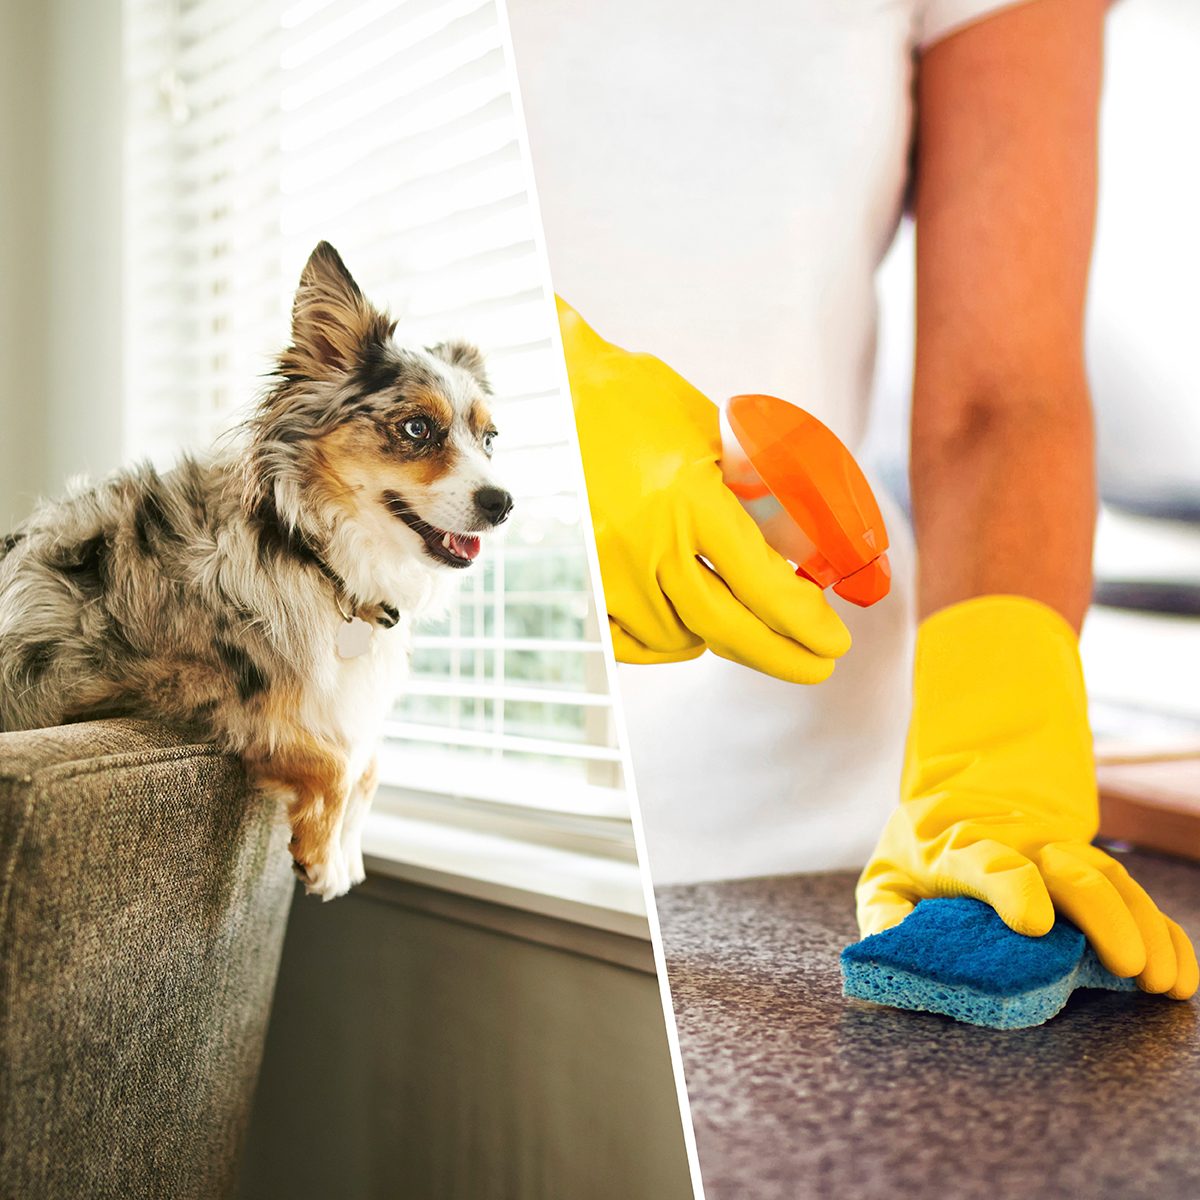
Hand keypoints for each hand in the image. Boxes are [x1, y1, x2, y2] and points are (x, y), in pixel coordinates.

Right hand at [557, 297, 850, 682]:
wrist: (551, 393)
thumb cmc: (634, 401)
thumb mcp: (710, 433)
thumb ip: (757, 487)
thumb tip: (806, 547)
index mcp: (688, 496)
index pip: (761, 584)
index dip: (805, 622)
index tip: (832, 642)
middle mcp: (645, 541)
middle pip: (726, 628)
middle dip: (781, 656)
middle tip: (816, 665)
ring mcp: (606, 568)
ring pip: (678, 640)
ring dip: (717, 638)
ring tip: (738, 617)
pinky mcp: (580, 580)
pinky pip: (629, 644)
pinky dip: (663, 644)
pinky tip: (686, 631)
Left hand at [856, 595, 1197, 998]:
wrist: (957, 806)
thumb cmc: (919, 858)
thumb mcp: (886, 881)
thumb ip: (886, 916)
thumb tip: (896, 948)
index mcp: (958, 847)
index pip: (988, 860)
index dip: (1013, 887)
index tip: (1035, 925)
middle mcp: (1019, 845)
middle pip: (1069, 869)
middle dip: (1102, 915)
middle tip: (1128, 966)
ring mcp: (1060, 854)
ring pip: (1112, 880)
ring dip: (1144, 927)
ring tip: (1164, 980)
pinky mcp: (1089, 869)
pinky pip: (1133, 896)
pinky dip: (1163, 932)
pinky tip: (1182, 974)